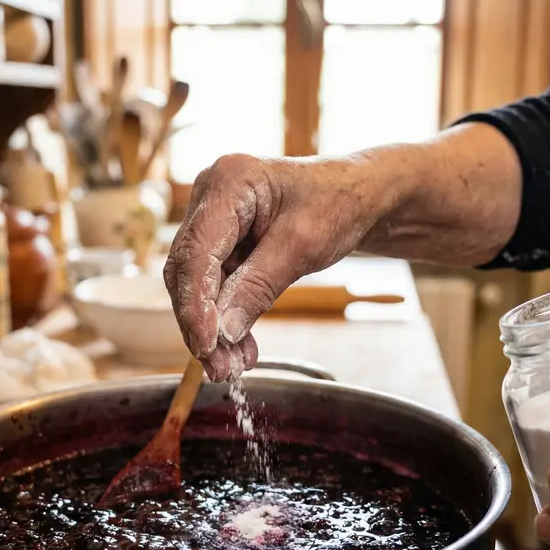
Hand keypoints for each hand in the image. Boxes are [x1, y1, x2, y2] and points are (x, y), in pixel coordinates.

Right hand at [163, 153, 385, 381]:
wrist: (361, 196)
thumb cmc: (339, 203)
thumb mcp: (302, 247)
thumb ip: (257, 287)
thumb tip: (222, 333)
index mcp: (228, 182)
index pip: (196, 251)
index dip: (196, 304)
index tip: (208, 345)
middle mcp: (211, 196)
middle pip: (188, 270)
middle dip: (201, 323)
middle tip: (220, 367)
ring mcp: (214, 219)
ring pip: (197, 285)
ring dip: (213, 328)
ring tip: (232, 366)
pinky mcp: (223, 241)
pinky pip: (216, 286)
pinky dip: (226, 318)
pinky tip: (240, 347)